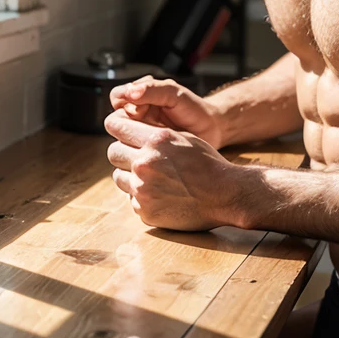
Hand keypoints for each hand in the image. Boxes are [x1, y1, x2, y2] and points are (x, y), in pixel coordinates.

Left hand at [104, 109, 234, 230]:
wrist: (225, 195)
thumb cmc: (207, 163)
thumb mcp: (184, 138)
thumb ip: (155, 134)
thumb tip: (127, 129)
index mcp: (156, 140)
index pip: (117, 127)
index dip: (117, 127)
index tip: (119, 130)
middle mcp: (145, 163)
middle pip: (113, 152)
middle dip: (123, 152)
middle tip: (136, 156)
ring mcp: (143, 189)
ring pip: (118, 176)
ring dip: (129, 175)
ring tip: (152, 177)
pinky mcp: (144, 210)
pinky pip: (131, 198)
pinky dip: (142, 196)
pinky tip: (161, 194)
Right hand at [109, 76, 223, 148]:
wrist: (210, 129)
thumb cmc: (193, 108)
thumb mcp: (174, 93)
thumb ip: (152, 89)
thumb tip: (130, 93)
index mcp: (139, 97)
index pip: (117, 97)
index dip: (125, 103)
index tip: (142, 109)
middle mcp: (136, 115)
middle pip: (115, 120)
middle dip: (130, 124)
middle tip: (149, 128)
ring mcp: (140, 133)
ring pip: (121, 137)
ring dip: (135, 139)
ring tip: (155, 139)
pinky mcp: (145, 150)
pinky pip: (132, 151)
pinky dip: (139, 152)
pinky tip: (154, 151)